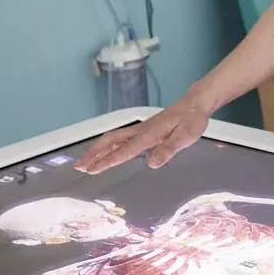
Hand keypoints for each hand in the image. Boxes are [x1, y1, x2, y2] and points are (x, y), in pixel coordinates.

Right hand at [75, 96, 211, 173]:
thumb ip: (168, 149)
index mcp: (149, 134)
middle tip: (79, 166)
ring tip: (84, 162)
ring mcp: (140, 130)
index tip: (92, 169)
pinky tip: (104, 153)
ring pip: (113, 139)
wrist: (194, 105)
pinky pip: (120, 139)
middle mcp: (141, 131)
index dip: (107, 161)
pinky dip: (107, 146)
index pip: (124, 151)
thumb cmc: (191, 120)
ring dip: (97, 150)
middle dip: (93, 154)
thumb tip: (152, 163)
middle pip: (111, 142)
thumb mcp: (185, 136)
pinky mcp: (143, 130)